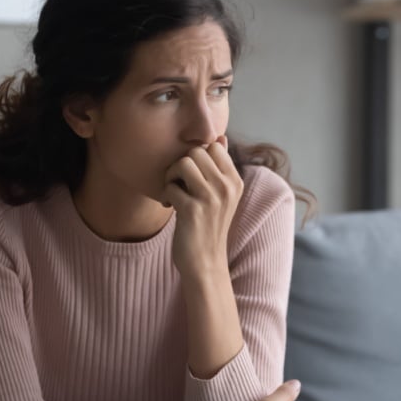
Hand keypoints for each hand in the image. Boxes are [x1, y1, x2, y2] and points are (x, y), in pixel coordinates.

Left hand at [161, 135, 243, 275]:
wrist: (205, 262)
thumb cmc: (209, 226)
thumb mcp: (222, 195)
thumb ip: (221, 167)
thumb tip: (221, 137)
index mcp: (235, 181)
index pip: (214, 146)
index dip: (197, 156)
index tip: (192, 174)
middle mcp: (227, 187)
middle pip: (196, 151)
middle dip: (181, 164)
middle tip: (178, 183)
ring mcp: (212, 199)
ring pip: (183, 163)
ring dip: (171, 176)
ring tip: (174, 191)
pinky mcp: (193, 211)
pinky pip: (171, 187)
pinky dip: (166, 195)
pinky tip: (170, 207)